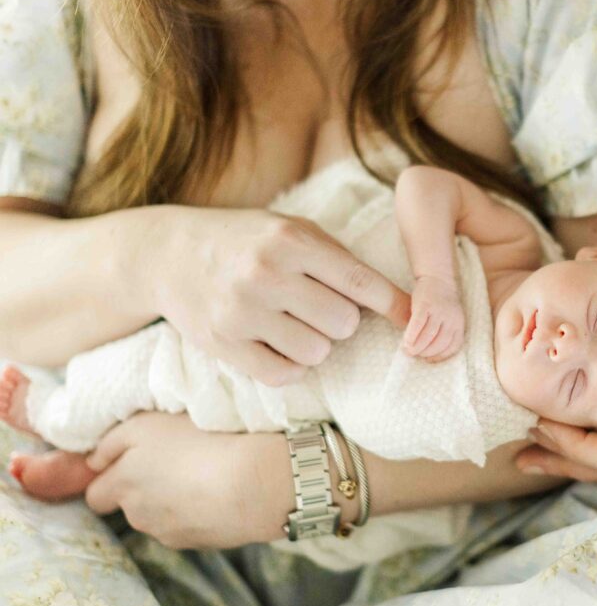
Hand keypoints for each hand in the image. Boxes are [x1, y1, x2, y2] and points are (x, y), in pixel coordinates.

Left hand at [84, 413, 293, 548]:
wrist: (252, 481)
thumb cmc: (200, 441)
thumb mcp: (147, 424)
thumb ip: (112, 441)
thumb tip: (94, 461)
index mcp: (120, 482)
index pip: (95, 493)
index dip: (110, 477)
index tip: (133, 460)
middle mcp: (137, 512)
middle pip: (127, 507)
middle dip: (138, 492)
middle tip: (167, 467)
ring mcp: (166, 532)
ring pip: (157, 518)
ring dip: (169, 501)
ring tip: (200, 477)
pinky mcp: (196, 543)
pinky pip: (186, 527)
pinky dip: (194, 514)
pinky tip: (217, 494)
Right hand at [144, 207, 410, 385]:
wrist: (170, 254)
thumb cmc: (250, 241)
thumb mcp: (294, 229)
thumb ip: (341, 259)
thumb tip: (402, 302)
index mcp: (290, 239)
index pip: (360, 281)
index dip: (394, 305)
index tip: (416, 320)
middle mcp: (266, 274)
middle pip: (343, 323)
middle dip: (343, 321)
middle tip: (323, 308)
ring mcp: (241, 312)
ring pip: (317, 353)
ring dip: (317, 344)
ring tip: (296, 323)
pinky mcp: (224, 345)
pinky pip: (284, 375)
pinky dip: (291, 366)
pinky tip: (279, 343)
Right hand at [402, 275, 464, 361]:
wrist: (437, 278)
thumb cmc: (440, 303)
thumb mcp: (449, 317)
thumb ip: (443, 332)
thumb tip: (426, 352)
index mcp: (459, 323)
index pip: (453, 346)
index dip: (440, 356)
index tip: (429, 360)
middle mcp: (452, 318)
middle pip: (439, 343)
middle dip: (426, 352)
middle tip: (415, 355)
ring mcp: (439, 311)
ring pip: (428, 335)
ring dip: (417, 347)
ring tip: (408, 351)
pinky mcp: (425, 305)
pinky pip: (418, 324)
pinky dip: (411, 335)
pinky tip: (406, 342)